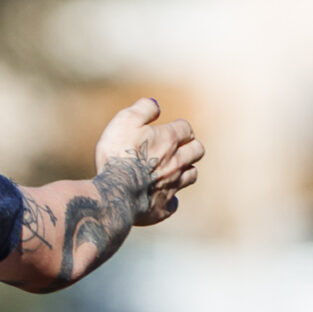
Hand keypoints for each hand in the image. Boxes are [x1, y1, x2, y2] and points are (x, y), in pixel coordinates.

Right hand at [92, 97, 203, 225]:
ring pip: (191, 176)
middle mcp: (177, 162)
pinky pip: (173, 204)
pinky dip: (169, 200)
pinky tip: (161, 198)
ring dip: (185, 172)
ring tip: (172, 171)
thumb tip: (155, 104)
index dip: (177, 128)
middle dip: (190, 147)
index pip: (185, 128)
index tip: (167, 129)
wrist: (115, 191)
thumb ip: (142, 109)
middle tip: (177, 149)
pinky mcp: (161, 207)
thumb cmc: (118, 154)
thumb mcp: (125, 121)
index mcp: (169, 139)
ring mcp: (172, 185)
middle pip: (197, 151)